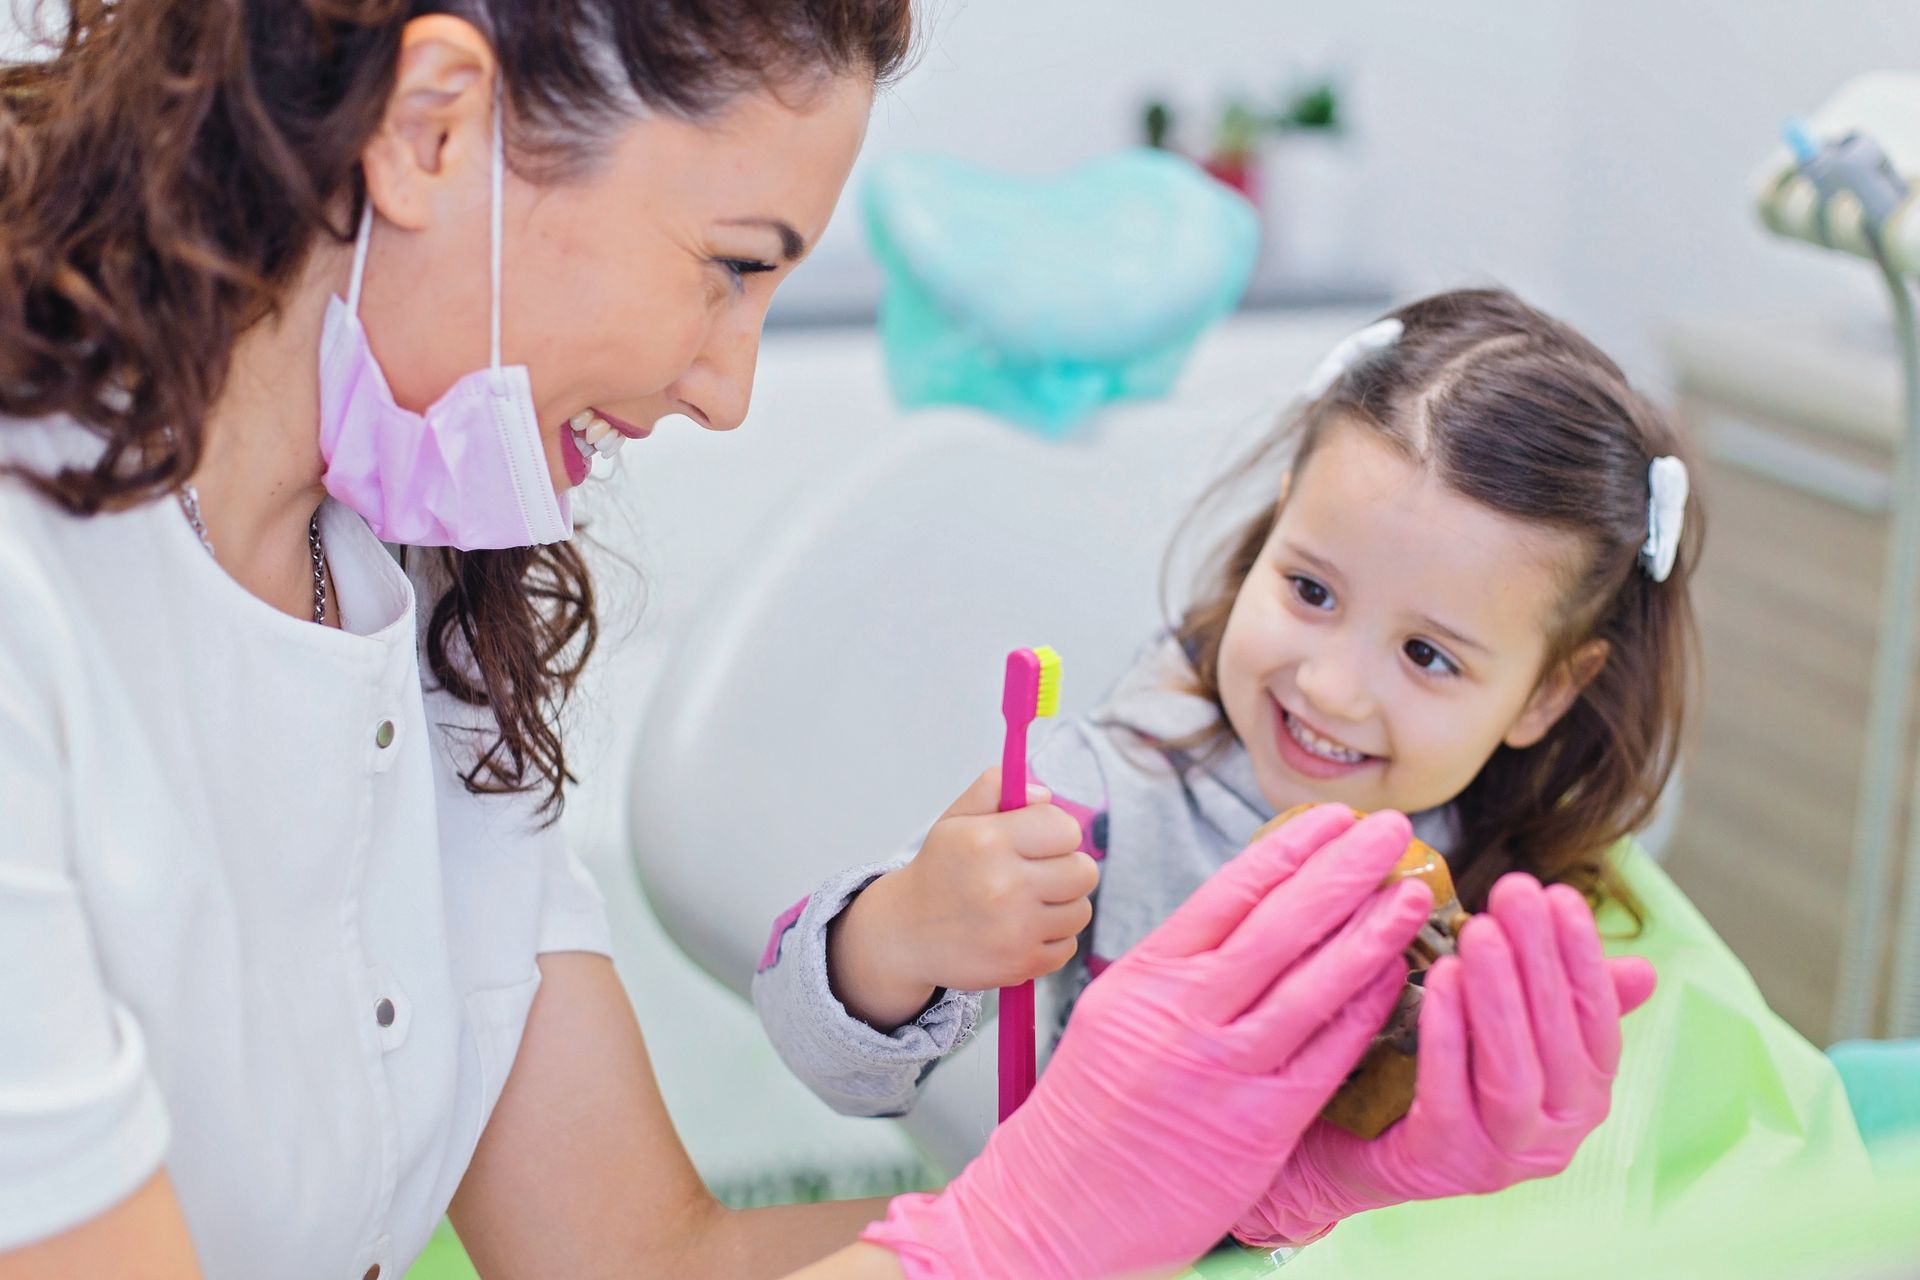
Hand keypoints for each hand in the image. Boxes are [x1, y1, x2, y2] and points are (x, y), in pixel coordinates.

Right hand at [829, 768, 1096, 1027]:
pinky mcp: (1021, 964)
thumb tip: (1045, 796)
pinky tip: (1024, 930)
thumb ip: (995, 788)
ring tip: (1032, 902)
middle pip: (1084, 872)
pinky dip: (1052, 939)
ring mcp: (1015, 929)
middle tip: (1041, 873)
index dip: (1058, 832)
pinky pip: (1068, 946)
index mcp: (989, 841)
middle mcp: (1004, 885)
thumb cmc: (939, 871)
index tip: (1040, 841)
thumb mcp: (955, 819)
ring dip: (1063, 905)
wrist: (905, 933)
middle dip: (1068, 868)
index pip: (1065, 828)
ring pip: (1081, 910)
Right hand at [859, 806, 1434, 1279]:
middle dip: (1344, 870)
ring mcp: (1221, 1070)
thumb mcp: (1113, 1014)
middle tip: (1392, 831)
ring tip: (1411, 895)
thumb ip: (1175, 971)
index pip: (1229, 892)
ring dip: (1371, 934)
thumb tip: (1244, 919)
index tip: (1332, 817)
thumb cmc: (1085, 1114)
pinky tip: (1396, 980)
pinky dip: (1364, 1013)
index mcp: (1145, 977)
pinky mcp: (1254, 1129)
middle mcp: (1183, 1014)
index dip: (1290, 848)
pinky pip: (1325, 1057)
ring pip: (1313, 986)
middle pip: (1280, 924)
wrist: (1051, 1208)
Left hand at [1233, 872, 1658, 1247]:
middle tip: (1515, 893)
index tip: (1559, 894)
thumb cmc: (1445, 1073)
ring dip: (1499, 996)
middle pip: (1558, 1044)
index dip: (1583, 958)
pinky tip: (1439, 979)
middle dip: (1539, 962)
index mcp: (1582, 1098)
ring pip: (1511, 1073)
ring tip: (1479, 931)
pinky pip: (1449, 1093)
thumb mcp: (1510, 1033)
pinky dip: (1448, 1033)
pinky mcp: (1443, 1162)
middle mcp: (1555, 1135)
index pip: (1598, 1023)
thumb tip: (1644, 969)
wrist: (1357, 1145)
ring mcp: (1501, 1156)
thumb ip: (1565, 1001)